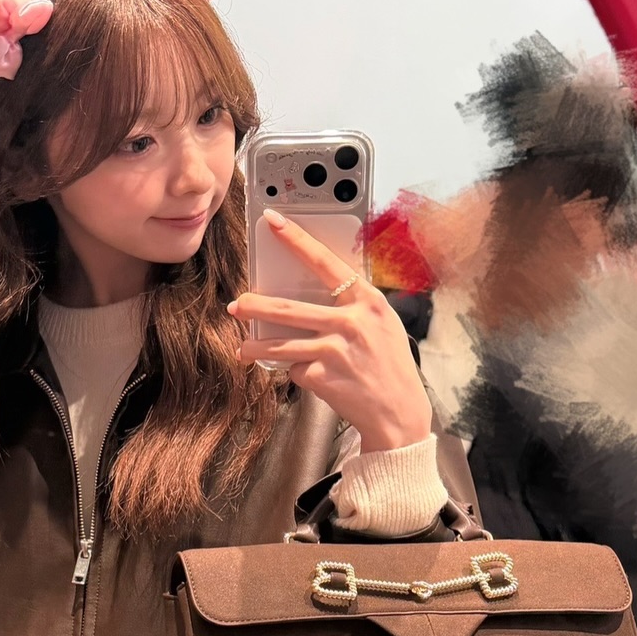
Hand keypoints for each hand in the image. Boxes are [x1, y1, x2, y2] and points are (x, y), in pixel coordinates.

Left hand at [228, 212, 432, 451]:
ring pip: (279, 344)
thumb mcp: (382, 324)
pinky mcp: (322, 378)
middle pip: (289, 309)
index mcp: (367, 302)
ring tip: (243, 348)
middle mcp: (351, 323)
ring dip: (255, 346)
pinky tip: (311, 377)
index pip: (325, 262)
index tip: (272, 222)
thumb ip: (353, 306)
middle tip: (236, 304)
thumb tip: (312, 290)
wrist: (400, 413)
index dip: (296, 240)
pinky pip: (295, 370)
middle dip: (256, 306)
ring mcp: (335, 352)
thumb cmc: (391, 365)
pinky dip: (297, 372)